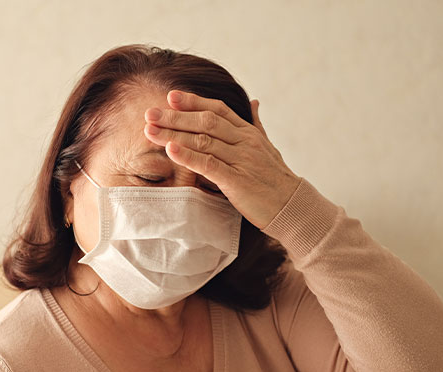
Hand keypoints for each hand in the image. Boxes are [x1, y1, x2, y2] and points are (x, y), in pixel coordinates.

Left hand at [143, 90, 301, 229]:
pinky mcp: (238, 181)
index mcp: (248, 133)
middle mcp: (245, 142)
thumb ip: (256, 124)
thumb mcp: (267, 146)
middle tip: (150, 113)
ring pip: (203, 140)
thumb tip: (254, 101)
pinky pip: (209, 165)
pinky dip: (189, 156)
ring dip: (174, 134)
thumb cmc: (276, 178)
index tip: (171, 96)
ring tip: (150, 131)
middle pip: (205, 122)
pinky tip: (171, 151)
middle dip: (175, 116)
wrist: (293, 206)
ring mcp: (242, 160)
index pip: (218, 110)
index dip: (193, 101)